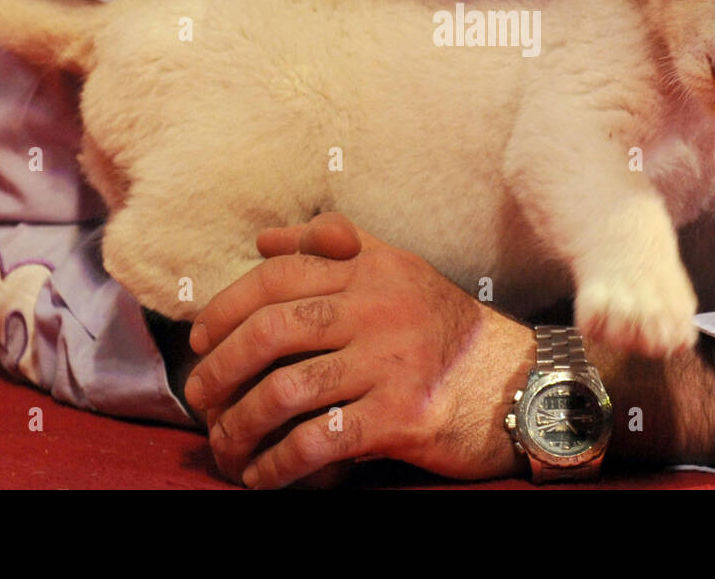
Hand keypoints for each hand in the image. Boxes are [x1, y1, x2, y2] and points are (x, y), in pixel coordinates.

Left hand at [183, 211, 535, 487]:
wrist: (514, 381)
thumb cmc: (442, 327)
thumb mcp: (396, 270)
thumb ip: (334, 248)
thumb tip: (264, 240)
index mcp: (370, 268)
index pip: (277, 276)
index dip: (225, 307)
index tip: (200, 339)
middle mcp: (378, 308)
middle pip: (271, 331)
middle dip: (220, 368)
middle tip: (201, 397)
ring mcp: (390, 363)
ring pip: (285, 391)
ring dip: (240, 425)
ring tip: (225, 443)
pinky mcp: (400, 417)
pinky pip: (319, 442)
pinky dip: (277, 465)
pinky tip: (262, 475)